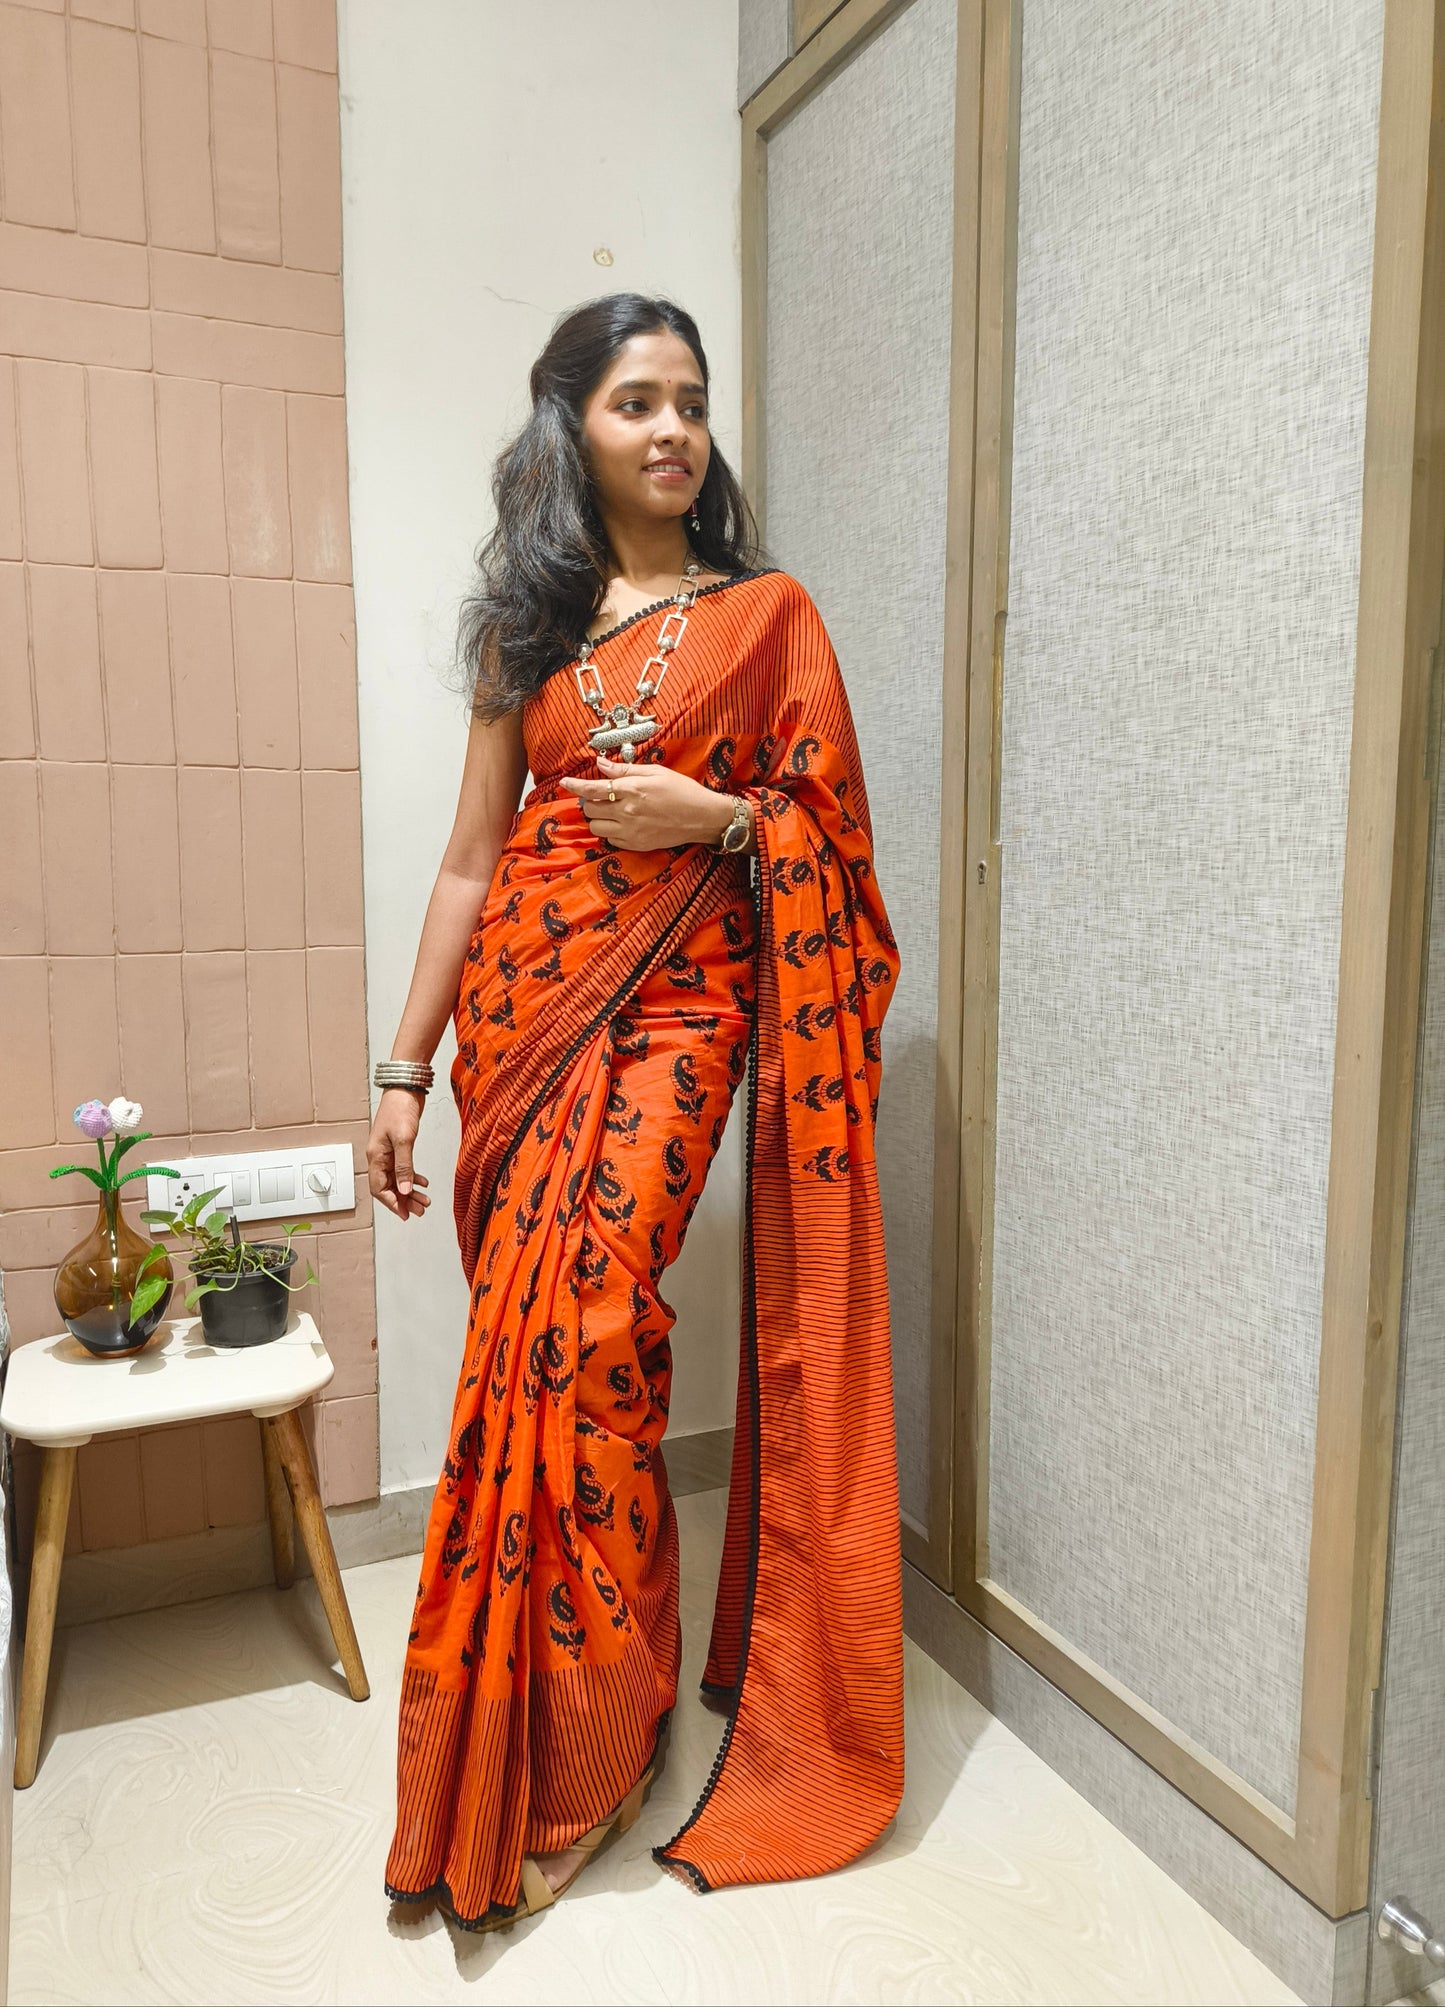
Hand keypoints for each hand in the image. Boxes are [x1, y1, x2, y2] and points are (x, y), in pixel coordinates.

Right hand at [366, 1088, 431, 1221]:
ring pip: (397, 1178)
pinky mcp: (398, 1145)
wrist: (405, 1087)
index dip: (392, 1203)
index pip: (379, 1188)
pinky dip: (412, 1177)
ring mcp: (388, 1151)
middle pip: (389, 1186)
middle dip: (404, 1201)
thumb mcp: (404, 1139)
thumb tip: (405, 1190)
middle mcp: (379, 1156)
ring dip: (410, 1191)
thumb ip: (404, 1166)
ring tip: (425, 1201)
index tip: (405, 1214)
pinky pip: (403, 1168)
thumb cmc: (400, 1109)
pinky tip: (423, 1183)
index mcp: (376, 1156)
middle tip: (419, 1210)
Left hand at [559, 753, 735, 850]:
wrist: (702, 818)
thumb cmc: (682, 790)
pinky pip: (610, 839)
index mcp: (632, 789)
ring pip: (596, 827)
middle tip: (603, 796)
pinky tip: (624, 822)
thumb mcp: (655, 772)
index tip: (565, 783)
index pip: (593, 788)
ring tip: (613, 810)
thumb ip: (625, 770)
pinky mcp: (635, 844)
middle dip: (591, 801)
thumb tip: (601, 765)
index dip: (575, 786)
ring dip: (598, 817)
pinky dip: (611, 830)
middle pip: (590, 809)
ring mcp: (631, 831)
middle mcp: (628, 811)